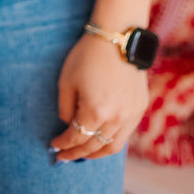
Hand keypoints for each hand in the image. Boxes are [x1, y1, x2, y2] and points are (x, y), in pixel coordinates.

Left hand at [49, 33, 148, 160]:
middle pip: (94, 147)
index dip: (63, 145)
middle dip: (77, 154)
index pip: (76, 138)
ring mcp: (131, 115)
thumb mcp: (67, 80)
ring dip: (96, 154)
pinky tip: (102, 138)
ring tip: (84, 154)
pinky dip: (112, 141)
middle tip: (64, 157)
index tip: (54, 146)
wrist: (117, 37)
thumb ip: (66, 108)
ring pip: (113, 146)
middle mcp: (116, 119)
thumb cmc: (88, 55)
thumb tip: (68, 124)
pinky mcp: (140, 108)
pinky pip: (125, 134)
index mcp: (95, 112)